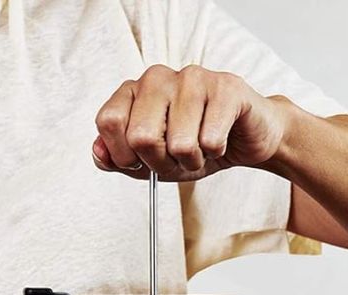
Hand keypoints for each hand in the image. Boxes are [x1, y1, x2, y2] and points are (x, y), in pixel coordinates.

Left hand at [91, 64, 294, 180]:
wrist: (247, 138)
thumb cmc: (198, 145)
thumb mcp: (152, 160)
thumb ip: (119, 159)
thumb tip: (99, 154)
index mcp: (135, 90)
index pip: (109, 122)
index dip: (124, 155)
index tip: (141, 162)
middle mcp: (158, 77)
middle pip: (140, 136)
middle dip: (162, 163)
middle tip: (178, 158)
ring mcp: (192, 78)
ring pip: (179, 143)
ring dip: (193, 161)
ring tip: (202, 149)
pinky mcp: (225, 87)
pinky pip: (210, 139)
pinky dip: (216, 153)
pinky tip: (221, 139)